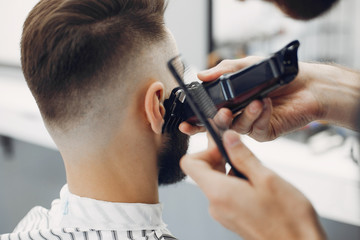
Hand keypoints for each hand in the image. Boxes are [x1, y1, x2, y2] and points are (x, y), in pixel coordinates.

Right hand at [180, 57, 322, 140]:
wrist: (308, 83)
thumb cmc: (276, 74)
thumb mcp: (246, 67)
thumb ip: (223, 71)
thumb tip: (201, 74)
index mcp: (231, 102)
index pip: (208, 115)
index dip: (196, 121)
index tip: (185, 123)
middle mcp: (239, 116)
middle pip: (220, 125)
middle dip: (218, 120)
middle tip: (224, 112)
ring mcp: (252, 125)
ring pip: (238, 128)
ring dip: (246, 114)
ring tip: (256, 101)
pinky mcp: (267, 131)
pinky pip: (257, 129)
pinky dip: (261, 115)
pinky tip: (268, 103)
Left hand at [180, 130, 325, 239]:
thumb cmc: (287, 219)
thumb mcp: (266, 178)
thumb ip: (243, 156)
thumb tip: (228, 138)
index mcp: (219, 192)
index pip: (190, 163)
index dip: (205, 150)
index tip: (225, 146)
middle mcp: (216, 205)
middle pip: (204, 172)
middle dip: (222, 159)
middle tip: (243, 154)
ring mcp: (223, 213)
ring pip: (218, 182)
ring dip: (233, 172)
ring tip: (257, 174)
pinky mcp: (232, 218)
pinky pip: (227, 195)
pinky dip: (238, 184)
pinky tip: (258, 187)